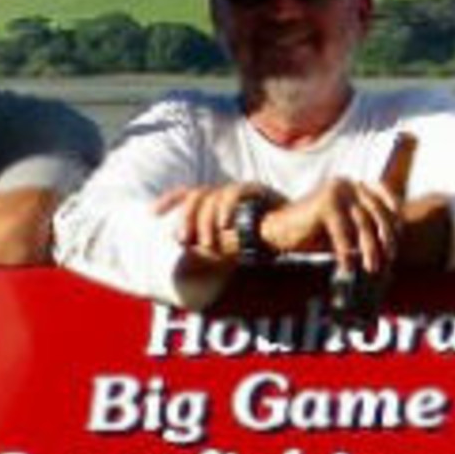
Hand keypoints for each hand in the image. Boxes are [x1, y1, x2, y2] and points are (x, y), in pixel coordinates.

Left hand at [157, 181, 279, 259]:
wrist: (303, 233)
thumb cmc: (268, 246)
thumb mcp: (234, 250)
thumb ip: (214, 252)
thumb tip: (186, 264)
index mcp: (220, 203)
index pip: (189, 194)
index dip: (170, 200)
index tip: (151, 213)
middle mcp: (229, 192)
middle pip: (198, 194)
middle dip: (185, 215)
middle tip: (181, 239)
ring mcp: (243, 189)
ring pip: (214, 194)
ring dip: (204, 219)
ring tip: (205, 242)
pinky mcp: (259, 189)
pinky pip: (236, 191)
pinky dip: (226, 207)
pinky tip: (225, 226)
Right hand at [254, 174, 402, 280]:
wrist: (277, 229)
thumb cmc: (314, 232)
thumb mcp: (344, 228)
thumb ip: (364, 230)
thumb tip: (392, 248)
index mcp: (353, 184)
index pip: (385, 196)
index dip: (394, 216)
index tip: (399, 236)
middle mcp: (346, 183)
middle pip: (377, 211)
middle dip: (386, 237)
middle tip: (390, 258)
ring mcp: (335, 191)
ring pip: (362, 224)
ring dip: (370, 249)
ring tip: (371, 268)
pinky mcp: (324, 204)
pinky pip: (343, 233)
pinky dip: (346, 254)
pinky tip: (348, 268)